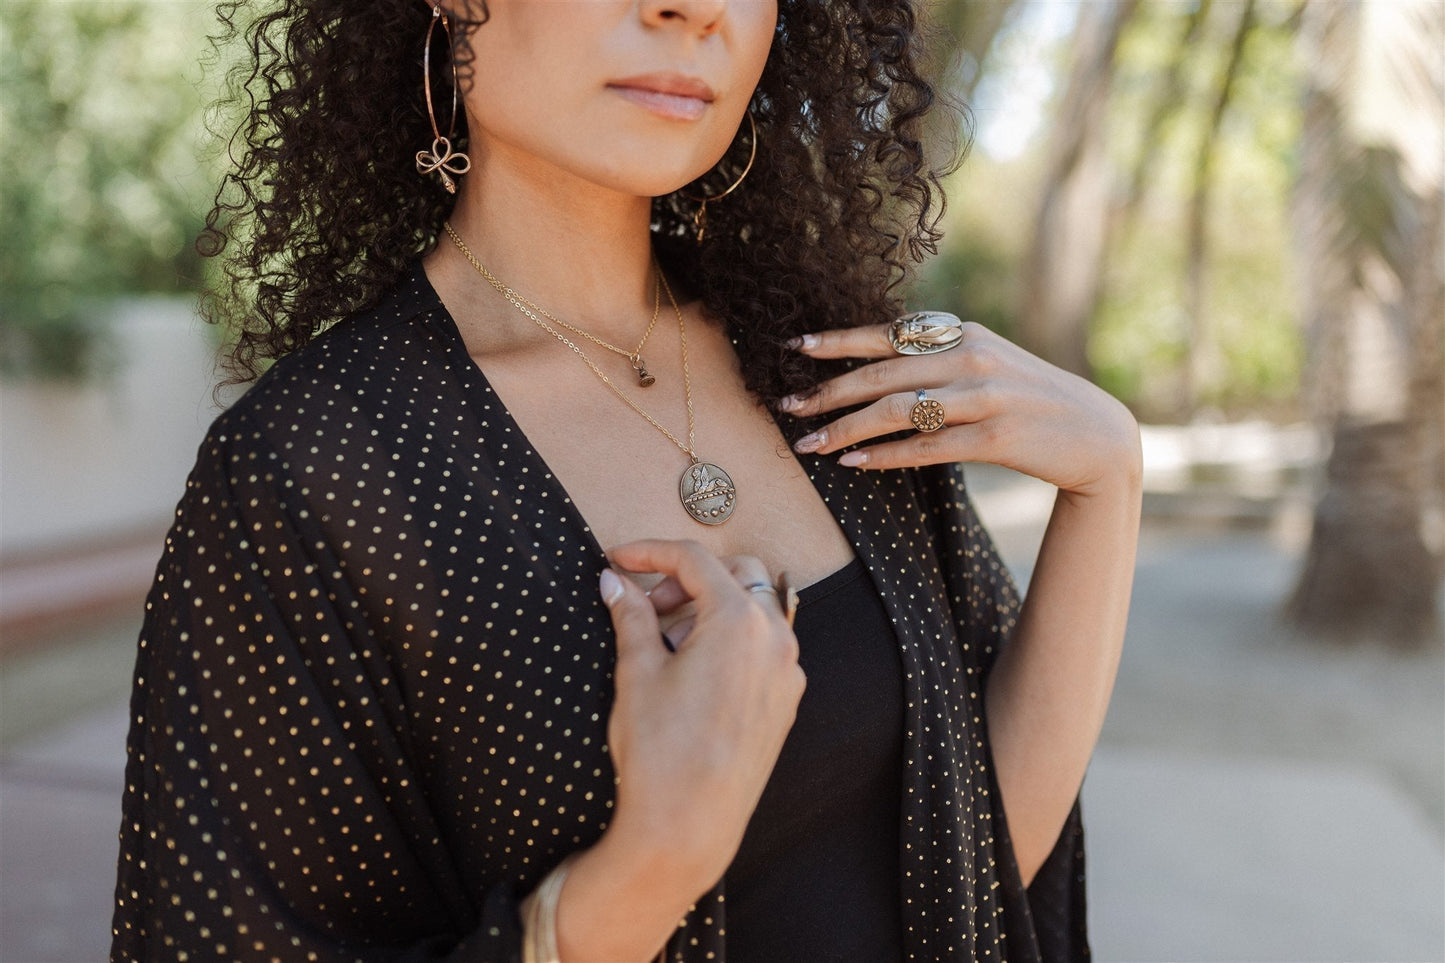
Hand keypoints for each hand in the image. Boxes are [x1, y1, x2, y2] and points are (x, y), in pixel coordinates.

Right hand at [598, 539, 805, 891]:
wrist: (688, 826)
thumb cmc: (661, 750)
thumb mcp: (637, 673)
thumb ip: (629, 615)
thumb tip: (614, 581)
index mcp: (739, 621)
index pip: (694, 560)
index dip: (650, 552)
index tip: (617, 559)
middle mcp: (775, 639)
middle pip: (737, 573)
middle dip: (687, 580)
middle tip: (645, 608)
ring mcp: (787, 671)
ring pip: (753, 610)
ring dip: (709, 610)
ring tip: (664, 646)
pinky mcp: (786, 701)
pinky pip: (764, 648)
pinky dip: (730, 641)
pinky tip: (692, 672)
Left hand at [781, 322, 1140, 496]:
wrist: (1097, 433)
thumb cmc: (1029, 399)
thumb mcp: (988, 362)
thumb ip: (940, 356)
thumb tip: (877, 363)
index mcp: (964, 334)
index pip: (888, 333)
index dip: (838, 340)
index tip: (795, 346)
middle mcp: (972, 357)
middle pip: (882, 374)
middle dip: (827, 391)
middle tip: (788, 408)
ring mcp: (986, 397)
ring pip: (897, 411)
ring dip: (846, 429)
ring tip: (811, 444)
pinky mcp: (996, 439)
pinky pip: (927, 448)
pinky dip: (886, 456)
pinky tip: (854, 465)